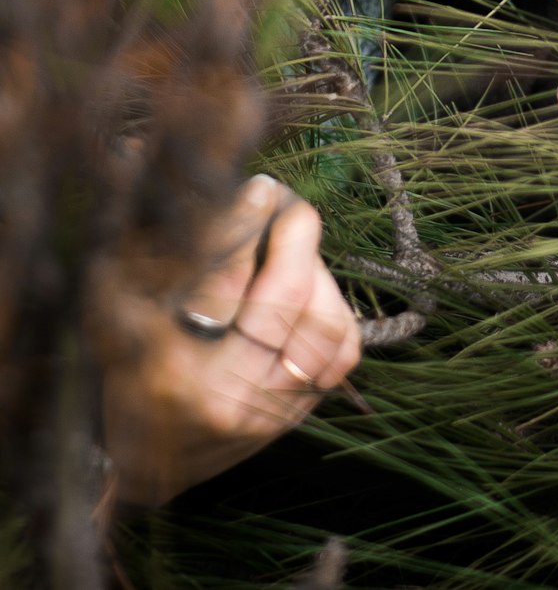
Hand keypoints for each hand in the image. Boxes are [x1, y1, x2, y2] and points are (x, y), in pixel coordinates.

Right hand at [98, 174, 360, 507]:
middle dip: (295, 238)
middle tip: (284, 204)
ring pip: (327, 326)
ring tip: (293, 248)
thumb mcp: (118, 315)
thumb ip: (162, 260)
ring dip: (318, 272)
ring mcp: (272, 414)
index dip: (252, 227)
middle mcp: (232, 399)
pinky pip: (343, 352)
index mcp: (177, 371)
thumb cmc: (129, 376)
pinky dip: (334, 308)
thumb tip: (221, 201)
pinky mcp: (300, 416)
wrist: (149, 464)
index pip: (226, 285)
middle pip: (290, 303)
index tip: (259, 190)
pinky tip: (310, 287)